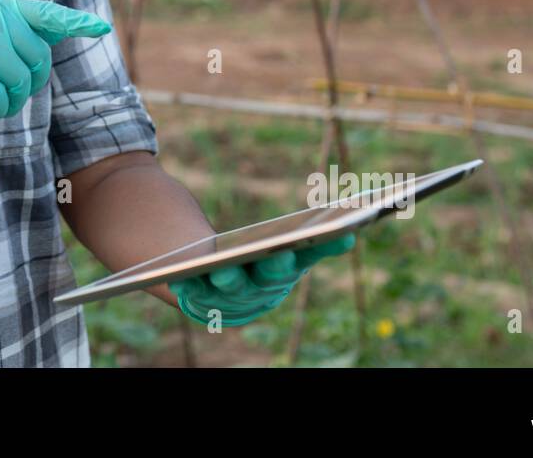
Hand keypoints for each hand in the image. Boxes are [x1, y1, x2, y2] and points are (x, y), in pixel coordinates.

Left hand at [170, 233, 356, 326]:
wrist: (212, 275)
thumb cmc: (253, 257)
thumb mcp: (282, 248)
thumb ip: (311, 242)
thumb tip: (350, 231)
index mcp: (284, 274)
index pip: (304, 260)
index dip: (319, 249)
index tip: (338, 235)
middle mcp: (261, 293)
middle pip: (269, 280)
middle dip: (274, 269)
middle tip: (280, 255)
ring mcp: (231, 299)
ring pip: (233, 291)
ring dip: (230, 282)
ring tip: (224, 270)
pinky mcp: (200, 301)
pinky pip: (195, 296)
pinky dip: (190, 288)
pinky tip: (182, 278)